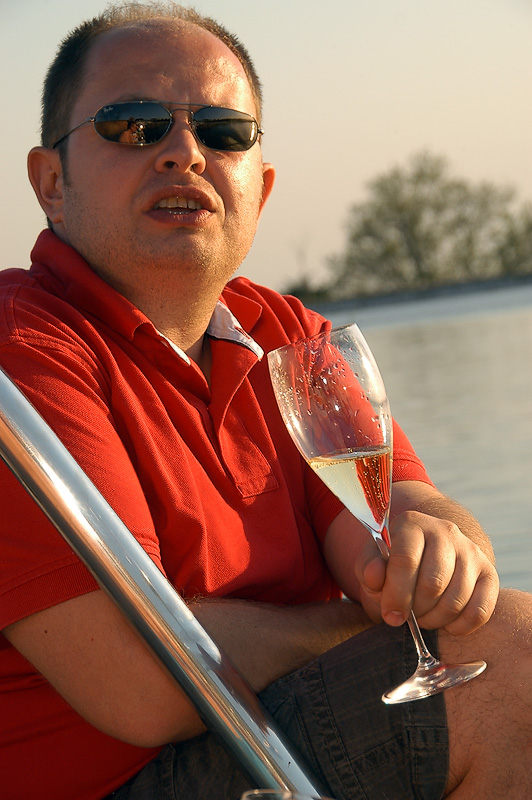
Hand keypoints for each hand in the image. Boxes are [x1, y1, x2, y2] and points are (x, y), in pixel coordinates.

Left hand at [356, 509, 499, 634]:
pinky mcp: (489, 572)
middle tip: (407, 615)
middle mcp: (445, 531)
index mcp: (412, 523)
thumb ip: (368, 569)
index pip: (406, 560)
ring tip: (422, 616)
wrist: (426, 557)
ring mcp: (471, 551)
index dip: (396, 594)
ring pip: (456, 599)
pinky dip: (460, 626)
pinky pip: (480, 610)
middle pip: (433, 583)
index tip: (390, 615)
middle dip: (416, 609)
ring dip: (435, 619)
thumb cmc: (393, 564)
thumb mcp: (372, 563)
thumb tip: (375, 576)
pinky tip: (444, 622)